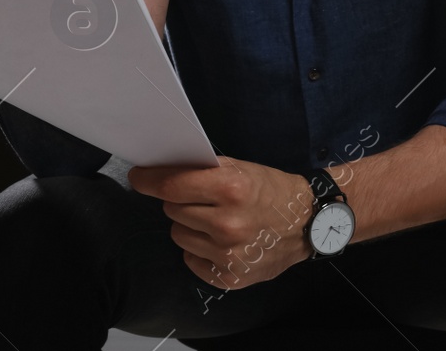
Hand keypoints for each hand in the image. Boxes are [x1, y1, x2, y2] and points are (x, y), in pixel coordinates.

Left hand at [127, 155, 312, 291]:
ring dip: (190, 226)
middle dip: (182, 201)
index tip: (138, 177)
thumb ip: (204, 170)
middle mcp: (228, 223)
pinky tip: (221, 241)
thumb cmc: (272, 191)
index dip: (149, 180)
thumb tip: (161, 170)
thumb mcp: (242, 169)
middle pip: (173, 209)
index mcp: (232, 189)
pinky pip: (190, 259)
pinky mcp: (229, 276)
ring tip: (216, 222)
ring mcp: (228, 253)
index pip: (172, 186)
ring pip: (178, 234)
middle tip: (204, 200)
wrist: (307, 224)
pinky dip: (200, 250)